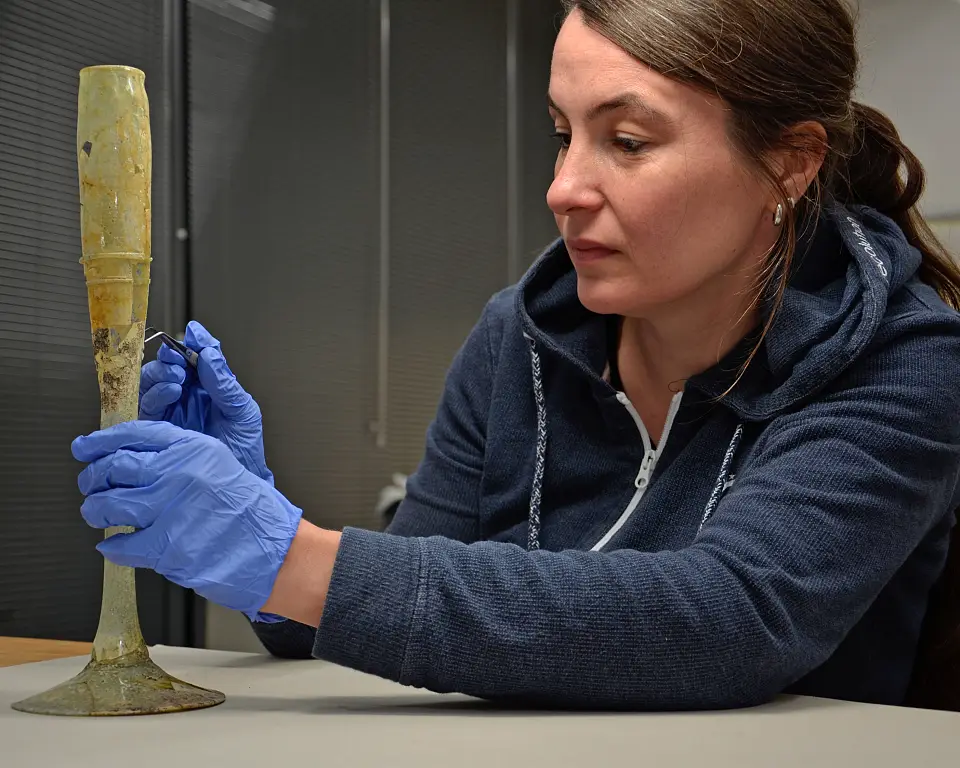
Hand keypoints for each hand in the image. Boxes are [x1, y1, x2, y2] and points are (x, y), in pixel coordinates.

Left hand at [72, 421, 301, 620]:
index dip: (101, 441)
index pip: (135, 434)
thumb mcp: (220, 465)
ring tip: (96, 513)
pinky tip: (112, 545)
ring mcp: (171, 509)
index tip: (83, 447)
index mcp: (193, 448)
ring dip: (95, 510)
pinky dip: (111, 546)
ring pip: (108, 504)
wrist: (274, 550)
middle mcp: (179, 473)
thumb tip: (133, 460)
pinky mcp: (166, 546)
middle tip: (89, 485)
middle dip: (93, 477)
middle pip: (115, 466)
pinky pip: (121, 544)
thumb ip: (180, 458)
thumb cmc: (251, 511)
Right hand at [139, 321, 272, 483]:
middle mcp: (188, 396)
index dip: (193, 343)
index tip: (193, 333)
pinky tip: (172, 391)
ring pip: (155, 382)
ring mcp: (172, 411)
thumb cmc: (244, 449)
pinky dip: (157, 393)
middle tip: (180, 359)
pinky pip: (148, 405)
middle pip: (170, 366)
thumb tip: (209, 352)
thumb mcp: (241, 410)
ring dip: (162, 373)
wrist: (237, 483)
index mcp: (210, 387)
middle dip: (172, 357)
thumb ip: (224, 382)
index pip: (197, 357)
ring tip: (177, 377)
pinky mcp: (158, 428)